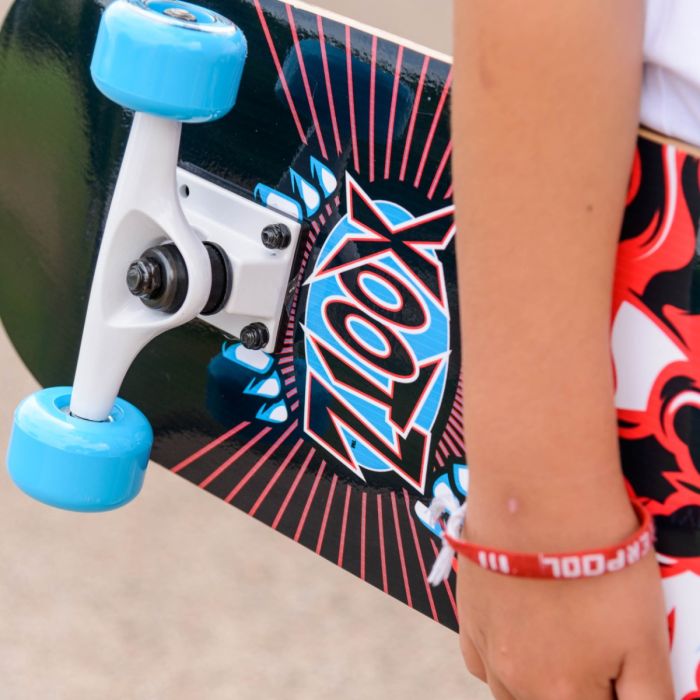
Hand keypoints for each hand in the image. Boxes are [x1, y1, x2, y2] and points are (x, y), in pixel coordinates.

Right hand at [456, 504, 673, 698]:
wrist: (541, 502)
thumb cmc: (597, 567)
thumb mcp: (647, 640)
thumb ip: (650, 697)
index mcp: (563, 697)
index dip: (614, 690)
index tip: (621, 666)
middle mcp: (517, 683)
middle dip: (576, 689)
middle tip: (596, 646)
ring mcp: (485, 648)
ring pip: (510, 693)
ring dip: (537, 684)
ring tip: (562, 641)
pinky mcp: (466, 615)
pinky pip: (479, 662)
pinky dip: (500, 662)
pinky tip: (520, 636)